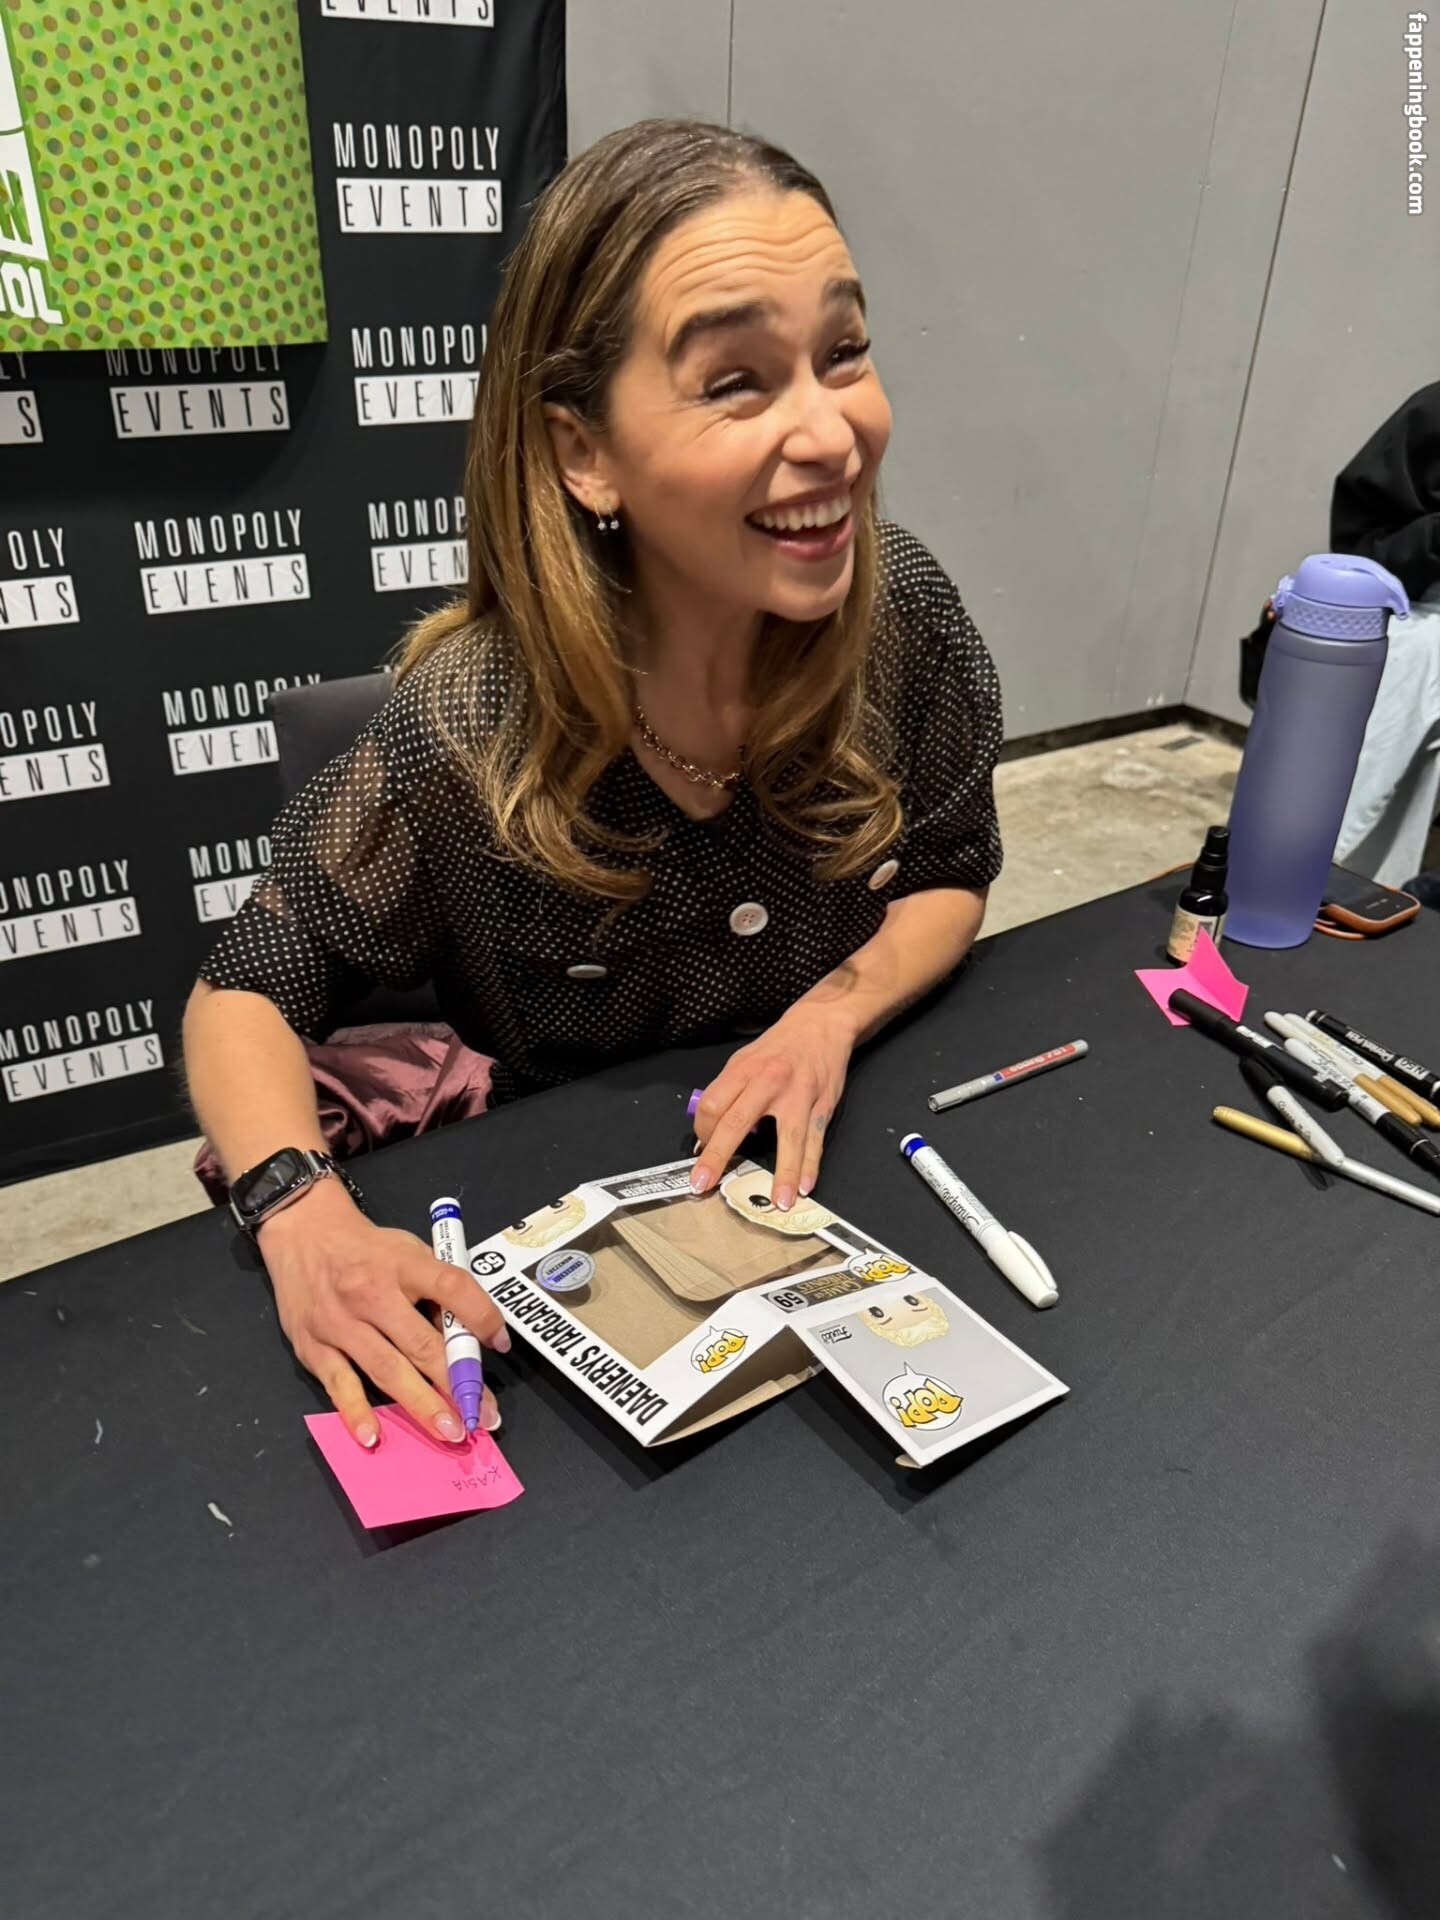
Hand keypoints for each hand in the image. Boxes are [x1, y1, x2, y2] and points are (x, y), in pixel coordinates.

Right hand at [257, 1177, 508, 1449]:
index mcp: (402, 1264)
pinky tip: (374, 1437)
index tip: (501, 1343)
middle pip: (421, 1343)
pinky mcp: (313, 1346)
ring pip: (386, 1369)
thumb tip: (466, 1335)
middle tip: (484, 1415)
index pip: (451, 1287)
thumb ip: (435, 1286)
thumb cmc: (367, 1249)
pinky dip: (355, 1412)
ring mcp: (339, 1323)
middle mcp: (371, 1294)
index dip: (481, 1315)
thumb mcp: (408, 1250)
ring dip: (422, 1404)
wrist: (303, 1233)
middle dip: (457, 1382)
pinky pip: (339, 1384)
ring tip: (450, 1432)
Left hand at [690, 1001, 854, 1210]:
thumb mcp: (744, 1059)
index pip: (712, 1104)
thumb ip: (728, 1090)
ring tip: (778, 1202)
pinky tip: (804, 1185)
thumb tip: (710, 1129)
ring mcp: (799, 1095)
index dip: (702, 1132)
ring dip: (782, 1172)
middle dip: (717, 1157)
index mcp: (743, 1069)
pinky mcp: (823, 1105)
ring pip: (788, 1138)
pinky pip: (815, 1140)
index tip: (701, 1150)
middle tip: (704, 1184)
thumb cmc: (778, 1046)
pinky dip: (810, 1165)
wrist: (821, 1025)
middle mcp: (769, 1081)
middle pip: (737, 1122)